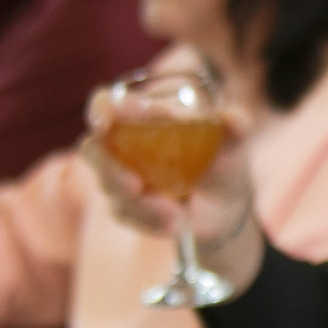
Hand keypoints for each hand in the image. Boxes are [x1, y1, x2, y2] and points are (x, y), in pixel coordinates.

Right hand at [80, 100, 258, 245]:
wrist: (225, 209)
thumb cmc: (223, 163)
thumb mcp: (233, 148)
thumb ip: (234, 130)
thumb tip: (234, 118)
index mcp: (143, 115)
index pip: (107, 104)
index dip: (102, 110)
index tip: (107, 121)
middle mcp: (123, 143)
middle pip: (93, 150)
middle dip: (110, 170)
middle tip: (135, 186)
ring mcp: (120, 176)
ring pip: (109, 187)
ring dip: (140, 204)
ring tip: (175, 214)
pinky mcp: (125, 206)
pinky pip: (126, 214)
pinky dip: (151, 220)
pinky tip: (176, 223)